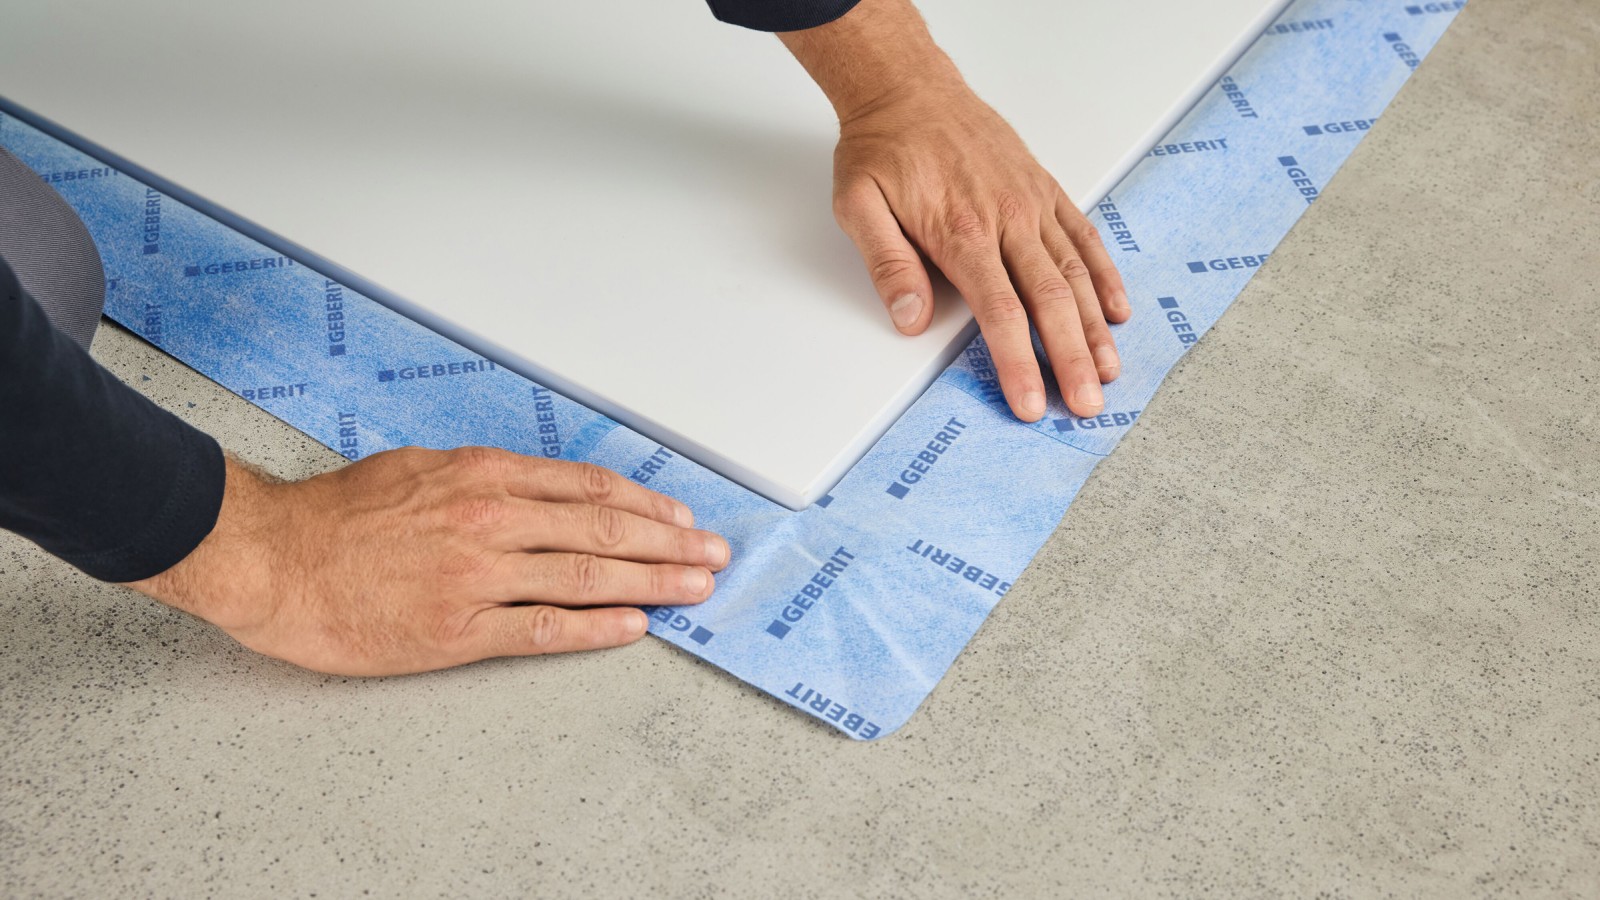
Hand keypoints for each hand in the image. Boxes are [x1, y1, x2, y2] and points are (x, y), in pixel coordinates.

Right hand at [127, 448, 729, 675]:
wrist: (269, 558)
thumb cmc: (335, 515)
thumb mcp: (418, 468)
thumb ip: (483, 479)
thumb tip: (540, 491)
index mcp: (483, 476)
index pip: (588, 488)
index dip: (645, 504)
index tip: (679, 518)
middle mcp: (490, 520)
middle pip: (604, 530)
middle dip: (669, 543)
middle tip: (713, 555)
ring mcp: (477, 578)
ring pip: (587, 577)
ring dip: (653, 583)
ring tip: (695, 589)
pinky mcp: (457, 631)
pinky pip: (544, 629)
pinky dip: (596, 628)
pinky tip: (634, 627)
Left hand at [780, 0, 1129, 421]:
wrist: (908, 88)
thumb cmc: (882, 148)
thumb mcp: (858, 206)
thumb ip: (887, 265)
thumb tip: (910, 318)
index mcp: (962, 231)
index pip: (1001, 312)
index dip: (1020, 364)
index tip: (1032, 402)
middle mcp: (1006, 218)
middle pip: (1051, 301)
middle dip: (1071, 359)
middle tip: (1086, 404)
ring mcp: (1031, 202)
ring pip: (1076, 273)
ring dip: (1096, 327)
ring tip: (1109, 371)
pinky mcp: (1044, 188)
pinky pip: (1083, 235)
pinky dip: (1104, 275)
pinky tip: (1116, 310)